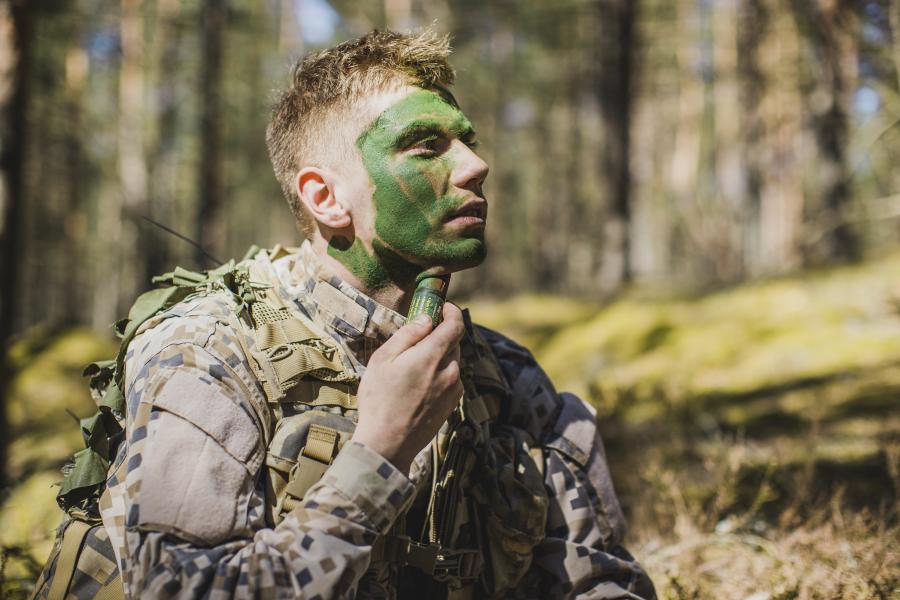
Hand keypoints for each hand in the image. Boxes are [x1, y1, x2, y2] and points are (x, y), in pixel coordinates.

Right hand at [351, 302, 464, 472]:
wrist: (388, 443)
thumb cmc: (379, 399)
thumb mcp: (383, 360)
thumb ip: (408, 335)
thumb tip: (426, 319)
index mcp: (432, 357)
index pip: (455, 325)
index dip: (451, 312)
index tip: (443, 306)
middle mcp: (449, 372)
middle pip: (453, 343)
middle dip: (441, 334)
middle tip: (420, 334)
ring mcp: (453, 390)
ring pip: (452, 362)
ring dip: (440, 356)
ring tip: (413, 365)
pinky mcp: (452, 404)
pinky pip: (451, 379)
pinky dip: (441, 373)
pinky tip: (419, 384)